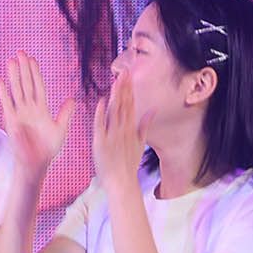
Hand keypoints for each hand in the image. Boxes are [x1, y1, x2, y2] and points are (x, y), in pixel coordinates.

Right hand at [0, 51, 73, 175]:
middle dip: (23, 69)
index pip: (38, 86)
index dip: (35, 73)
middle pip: (26, 84)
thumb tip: (73, 99)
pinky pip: (7, 104)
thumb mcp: (60, 129)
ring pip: (16, 90)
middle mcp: (29, 109)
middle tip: (20, 52)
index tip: (32, 59)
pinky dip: (3, 92)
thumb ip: (66, 114)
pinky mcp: (12, 121)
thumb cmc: (47, 149)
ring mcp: (19, 114)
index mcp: (41, 109)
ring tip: (10, 61)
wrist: (36, 164)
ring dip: (13, 76)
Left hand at [91, 74, 145, 189]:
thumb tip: (153, 110)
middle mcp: (122, 129)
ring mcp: (112, 135)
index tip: (128, 74)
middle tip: (125, 71)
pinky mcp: (101, 142)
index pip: (130, 104)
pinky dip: (101, 114)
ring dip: (115, 96)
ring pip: (114, 111)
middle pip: (124, 104)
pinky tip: (101, 102)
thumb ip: (145, 125)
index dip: (129, 88)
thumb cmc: (128, 163)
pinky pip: (100, 125)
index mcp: (131, 128)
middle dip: (124, 87)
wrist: (121, 182)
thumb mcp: (140, 143)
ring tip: (116, 81)